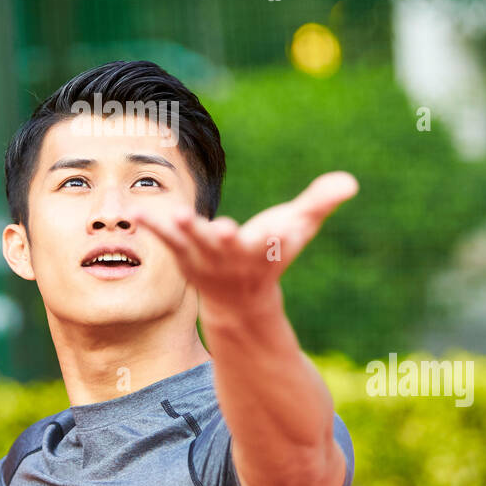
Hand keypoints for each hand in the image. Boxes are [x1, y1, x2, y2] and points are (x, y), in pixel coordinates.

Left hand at [128, 171, 357, 319]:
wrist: (238, 303)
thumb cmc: (270, 255)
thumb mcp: (298, 229)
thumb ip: (321, 203)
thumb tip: (351, 181)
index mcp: (268, 252)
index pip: (278, 244)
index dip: (282, 236)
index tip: (288, 228)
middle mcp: (237, 258)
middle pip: (234, 249)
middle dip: (228, 240)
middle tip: (225, 230)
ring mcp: (208, 259)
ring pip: (198, 245)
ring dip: (188, 231)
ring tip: (178, 216)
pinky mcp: (185, 255)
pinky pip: (168, 240)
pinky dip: (153, 226)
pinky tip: (135, 213)